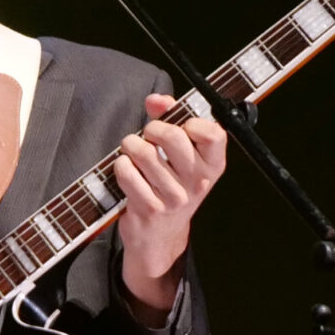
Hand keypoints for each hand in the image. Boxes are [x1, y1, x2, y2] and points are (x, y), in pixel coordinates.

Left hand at [115, 93, 226, 322]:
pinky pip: (127, 171)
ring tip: (132, 151)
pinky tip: (126, 170)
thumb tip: (155, 100)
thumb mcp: (182, 154)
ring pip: (144, 152)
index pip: (212, 133)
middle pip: (173, 135)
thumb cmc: (172, 184)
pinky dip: (121, 165)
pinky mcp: (149, 208)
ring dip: (131, 145)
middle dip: (152, 128)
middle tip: (148, 135)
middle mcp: (197, 182)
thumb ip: (172, 118)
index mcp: (213, 165)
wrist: (161, 234)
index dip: (191, 121)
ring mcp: (174, 197)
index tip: (180, 125)